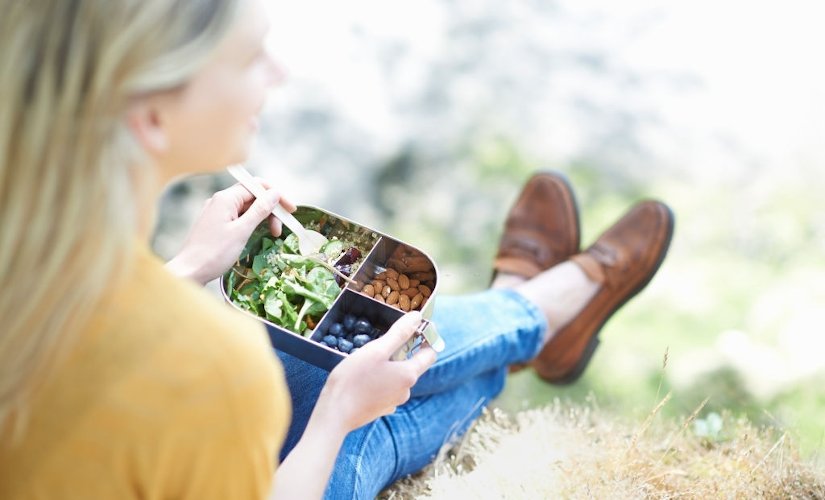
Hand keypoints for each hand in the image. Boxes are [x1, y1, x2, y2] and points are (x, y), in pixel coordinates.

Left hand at [165, 181, 296, 284]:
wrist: (189, 272)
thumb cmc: (214, 253)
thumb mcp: (241, 231)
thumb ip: (259, 210)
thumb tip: (275, 193)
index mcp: (225, 198)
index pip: (256, 186)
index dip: (276, 196)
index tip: (291, 210)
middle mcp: (220, 201)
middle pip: (252, 196)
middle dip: (270, 209)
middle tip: (281, 229)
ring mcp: (217, 212)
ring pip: (247, 208)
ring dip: (263, 217)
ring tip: (273, 234)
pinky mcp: (216, 224)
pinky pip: (239, 217)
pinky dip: (252, 223)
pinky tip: (259, 233)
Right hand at [315, 311, 436, 434]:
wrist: (334, 414)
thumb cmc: (354, 379)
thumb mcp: (376, 350)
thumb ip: (399, 333)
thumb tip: (417, 317)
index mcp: (409, 375)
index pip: (430, 354)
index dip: (425, 338)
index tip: (413, 328)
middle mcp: (406, 390)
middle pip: (412, 364)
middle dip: (401, 351)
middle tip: (381, 342)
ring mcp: (393, 402)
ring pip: (397, 377)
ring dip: (388, 366)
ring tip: (368, 359)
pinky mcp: (381, 409)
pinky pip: (386, 388)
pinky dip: (380, 379)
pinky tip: (363, 377)